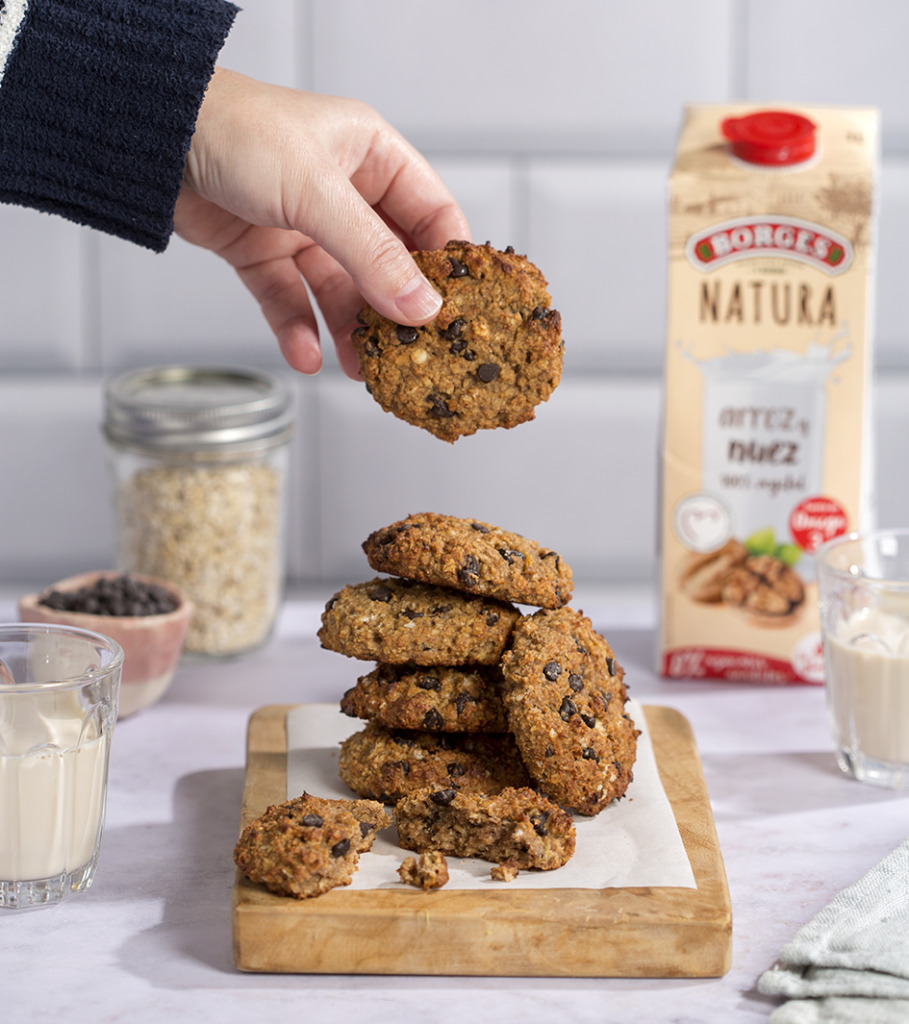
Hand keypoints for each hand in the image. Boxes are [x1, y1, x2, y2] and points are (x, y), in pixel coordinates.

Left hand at [175, 67, 469, 376]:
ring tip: (360, 369)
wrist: (150, 138)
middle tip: (410, 352)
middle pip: (387, 262)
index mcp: (371, 157)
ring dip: (349, 330)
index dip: (445, 264)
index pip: (430, 214)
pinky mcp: (264, 253)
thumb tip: (421, 306)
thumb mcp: (316, 193)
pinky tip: (305, 356)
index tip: (455, 311)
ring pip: (340, 289)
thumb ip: (372, 254)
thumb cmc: (236, 132)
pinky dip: (297, 329)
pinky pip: (290, 299)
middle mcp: (343, 192)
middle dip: (395, 309)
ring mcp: (303, 225)